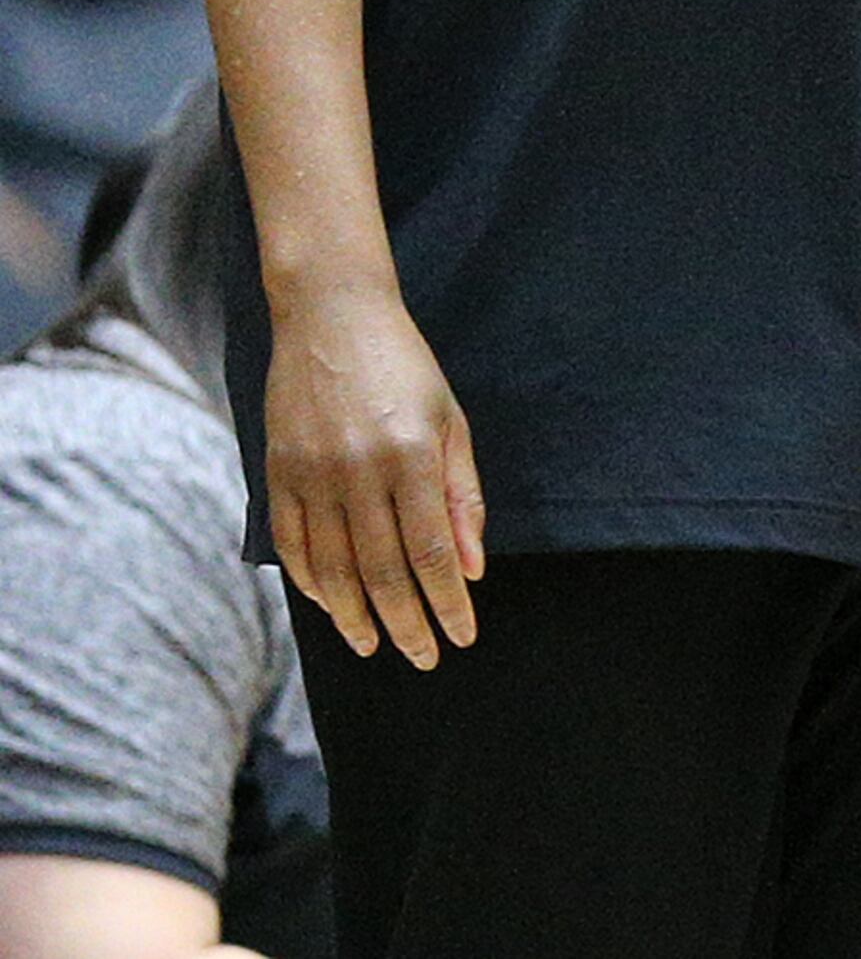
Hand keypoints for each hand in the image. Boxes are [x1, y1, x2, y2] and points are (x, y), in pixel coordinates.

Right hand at [263, 279, 481, 667]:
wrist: (330, 317)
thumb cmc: (405, 367)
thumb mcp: (450, 422)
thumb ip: (461, 496)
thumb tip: (470, 568)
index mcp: (409, 458)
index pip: (432, 553)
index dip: (447, 604)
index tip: (462, 637)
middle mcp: (357, 472)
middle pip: (382, 571)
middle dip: (406, 623)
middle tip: (424, 657)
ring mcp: (310, 476)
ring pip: (332, 569)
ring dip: (355, 616)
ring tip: (375, 645)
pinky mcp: (277, 474)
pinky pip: (291, 545)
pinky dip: (311, 583)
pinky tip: (332, 605)